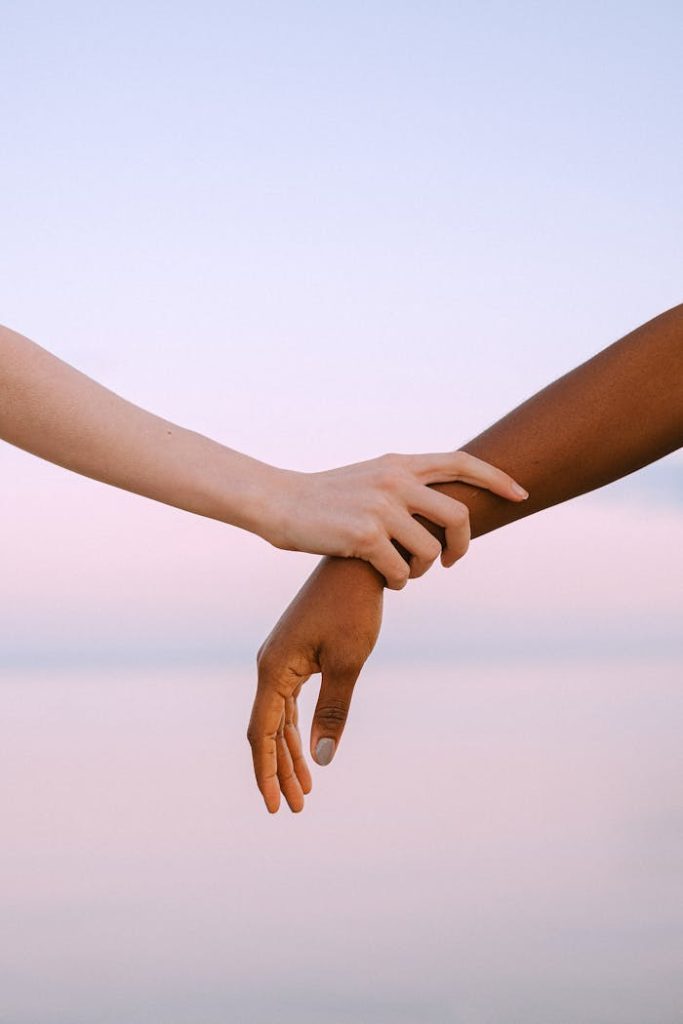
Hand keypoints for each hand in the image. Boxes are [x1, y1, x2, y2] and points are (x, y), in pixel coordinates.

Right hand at [247, 557, 383, 812]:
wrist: (356, 563)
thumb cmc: (353, 609)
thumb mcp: (347, 663)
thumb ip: (333, 712)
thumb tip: (321, 761)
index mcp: (274, 669)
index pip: (263, 734)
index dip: (267, 773)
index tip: (276, 807)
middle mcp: (270, 666)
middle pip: (269, 731)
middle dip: (281, 770)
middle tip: (295, 808)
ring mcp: (281, 660)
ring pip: (280, 718)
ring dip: (290, 752)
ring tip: (305, 790)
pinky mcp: (295, 655)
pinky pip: (290, 702)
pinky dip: (298, 728)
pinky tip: (308, 748)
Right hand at [262, 451, 526, 588]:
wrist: (278, 502)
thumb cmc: (323, 498)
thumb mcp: (369, 479)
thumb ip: (403, 486)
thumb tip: (441, 511)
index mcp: (399, 463)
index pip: (460, 463)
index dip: (496, 478)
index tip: (520, 494)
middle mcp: (395, 480)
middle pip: (457, 516)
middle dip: (461, 545)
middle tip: (450, 562)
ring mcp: (381, 507)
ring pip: (428, 552)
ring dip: (420, 570)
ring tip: (400, 571)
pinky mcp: (365, 536)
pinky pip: (401, 572)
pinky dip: (396, 582)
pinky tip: (381, 577)